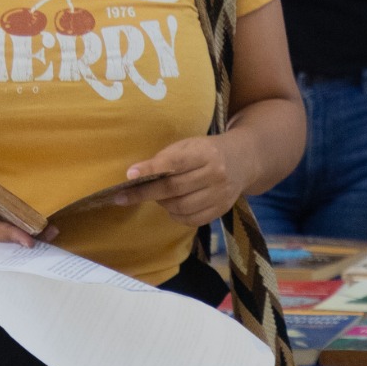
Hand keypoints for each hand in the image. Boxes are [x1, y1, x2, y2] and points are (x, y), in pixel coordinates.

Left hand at [113, 136, 250, 228]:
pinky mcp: (221, 210)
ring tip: (158, 195)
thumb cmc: (206, 151)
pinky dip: (176, 215)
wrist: (242, 161)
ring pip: (180, 207)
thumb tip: (134, 175)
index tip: (129, 176)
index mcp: (205, 153)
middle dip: (145, 193)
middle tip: (124, 196)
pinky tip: (173, 206)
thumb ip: (164, 159)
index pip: (174, 163)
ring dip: (162, 203)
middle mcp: (216, 174)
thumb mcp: (188, 146)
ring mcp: (220, 195)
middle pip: (174, 188)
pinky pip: (190, 219)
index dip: (150, 170)